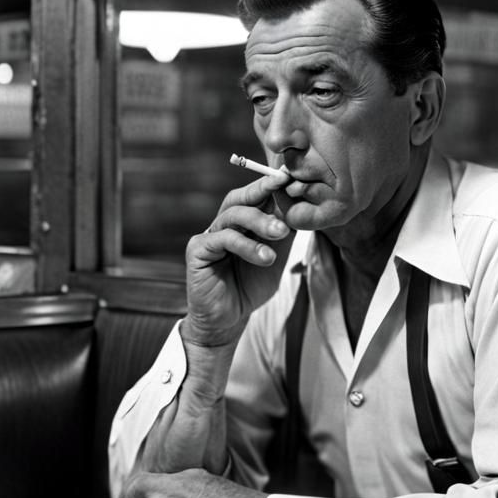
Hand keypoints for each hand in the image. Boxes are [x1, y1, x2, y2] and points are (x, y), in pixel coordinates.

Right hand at [184, 171, 294, 345]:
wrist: (228, 320)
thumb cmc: (250, 287)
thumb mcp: (274, 256)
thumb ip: (283, 233)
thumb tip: (300, 206)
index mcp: (239, 224)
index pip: (254, 197)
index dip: (270, 185)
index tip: (291, 177)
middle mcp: (222, 225)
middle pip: (239, 198)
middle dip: (262, 190)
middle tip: (284, 187)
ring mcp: (208, 235)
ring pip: (232, 216)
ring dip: (260, 221)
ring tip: (281, 234)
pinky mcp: (197, 250)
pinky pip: (221, 239)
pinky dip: (246, 245)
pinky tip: (264, 258)